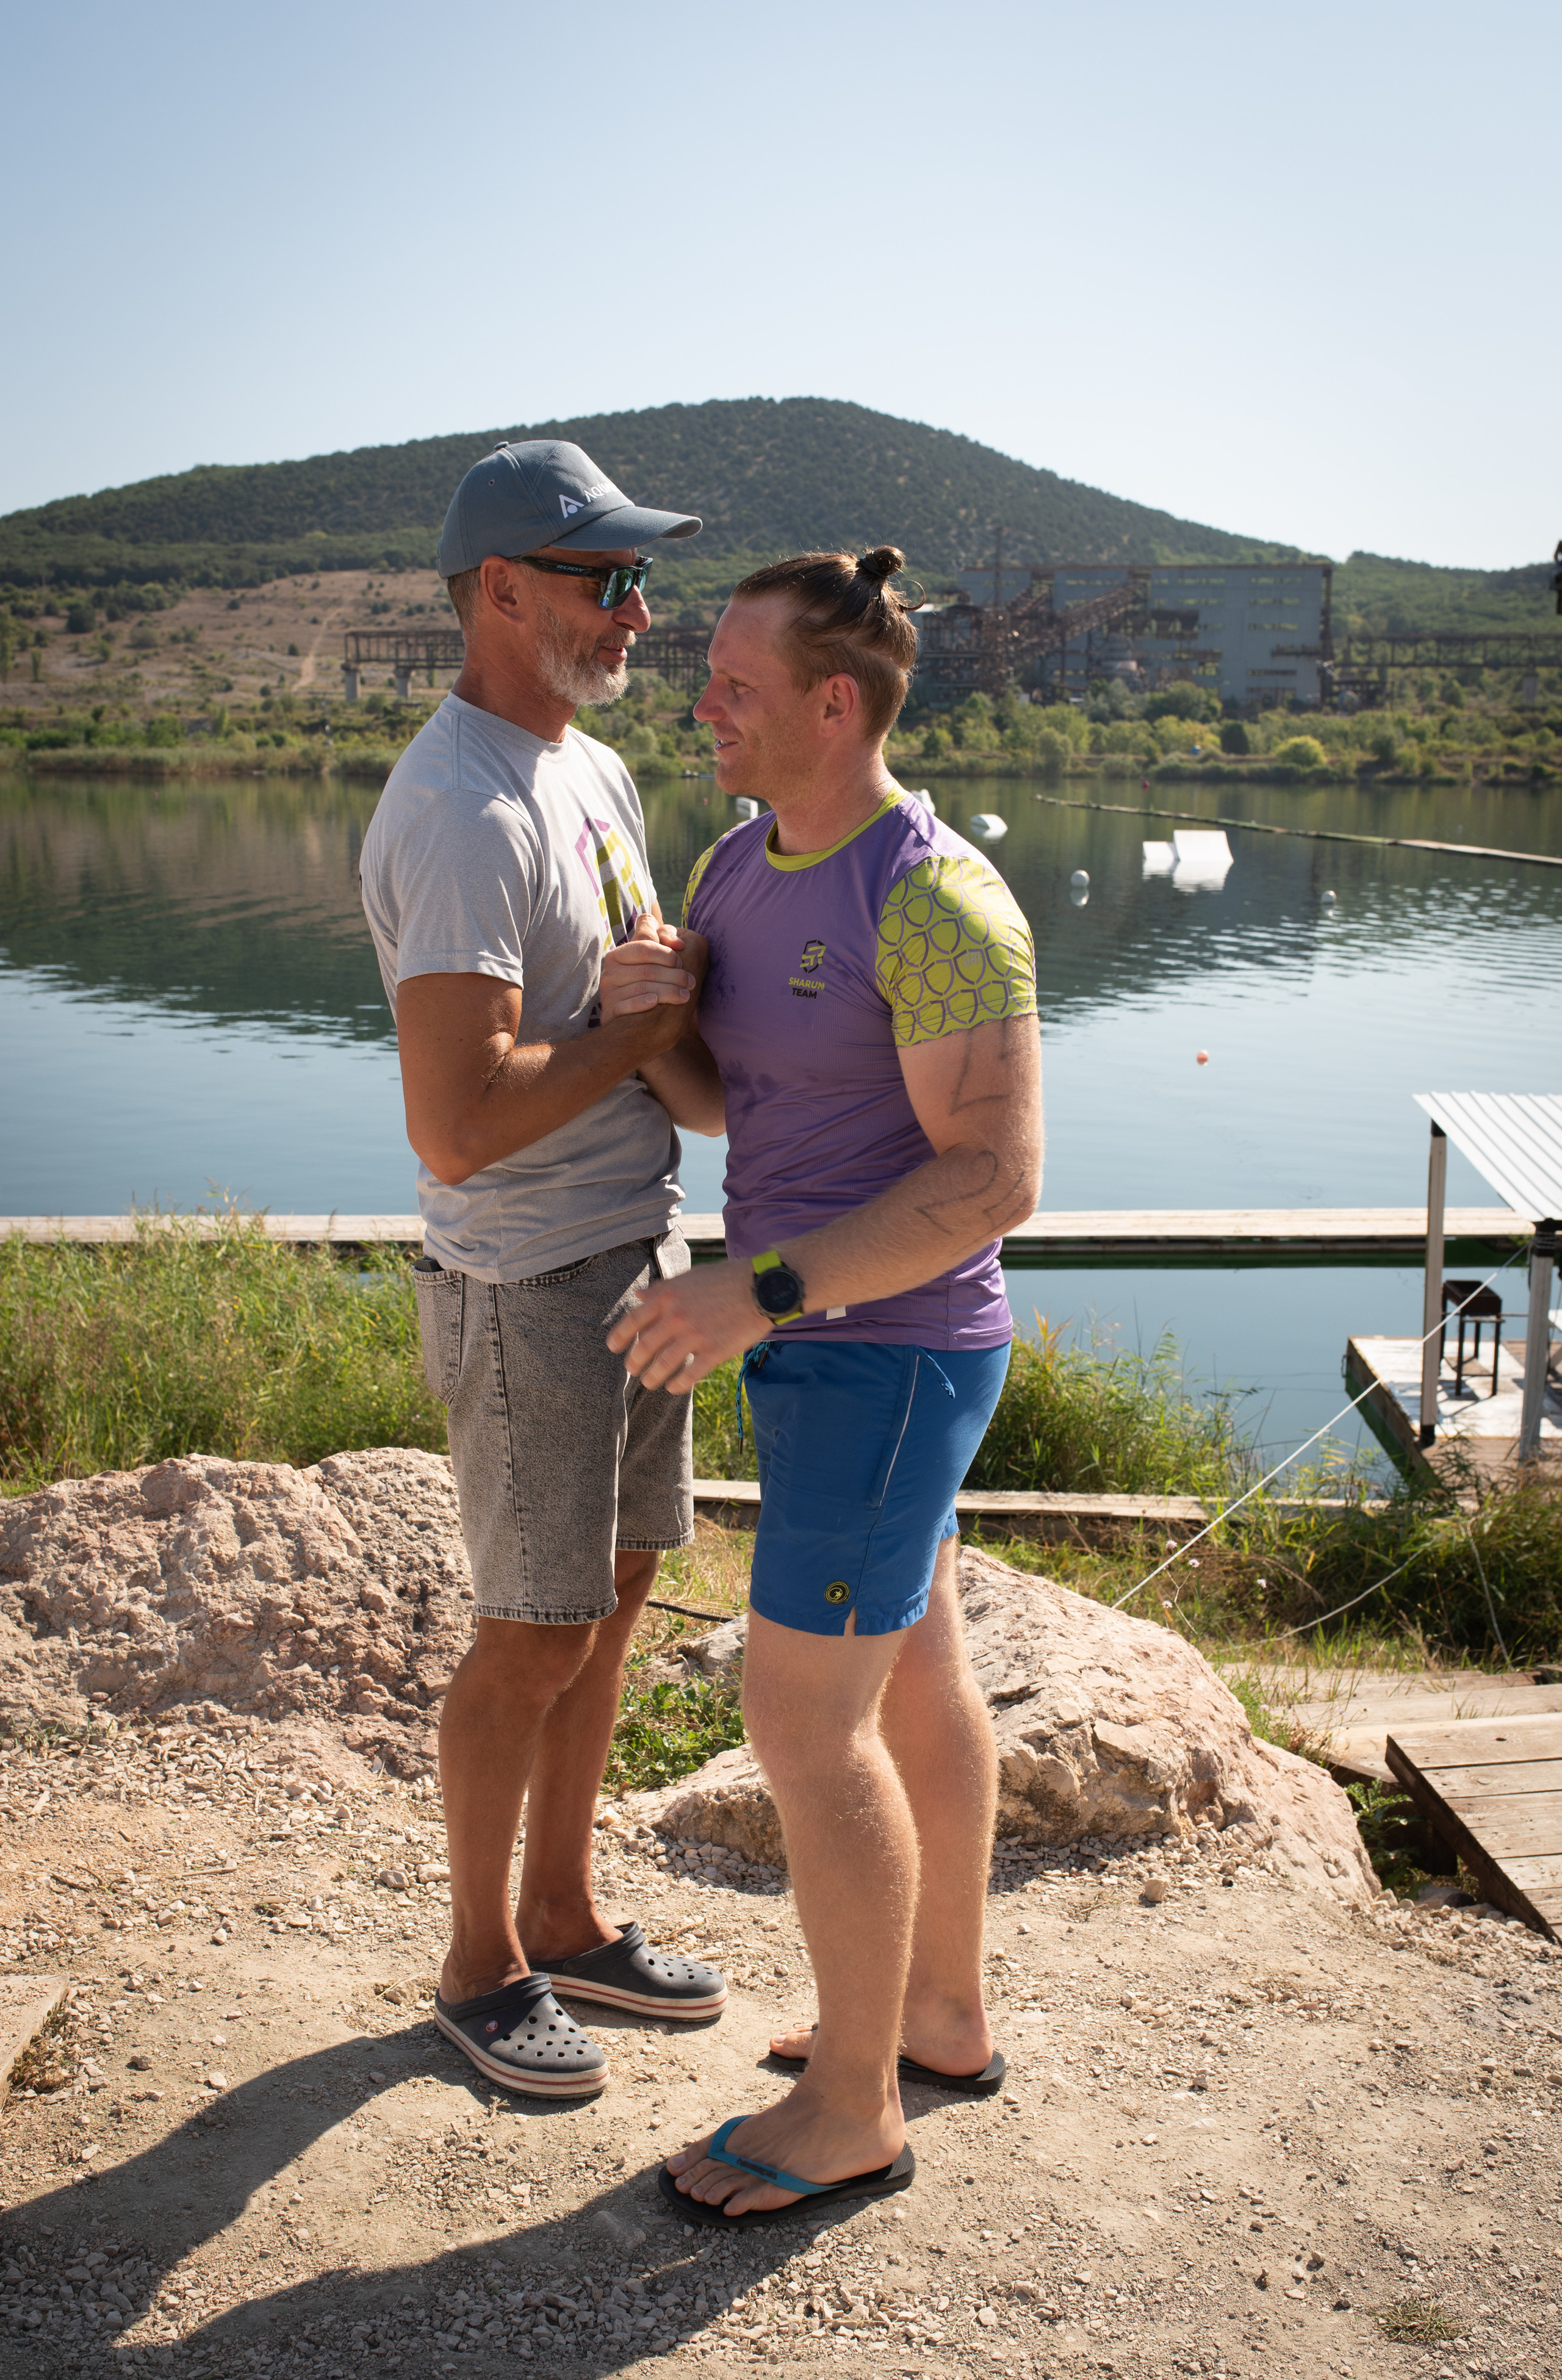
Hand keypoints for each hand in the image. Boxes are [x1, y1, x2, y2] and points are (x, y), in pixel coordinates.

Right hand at [598, 911, 701, 1021]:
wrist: (637, 1024)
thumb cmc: (651, 984)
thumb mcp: (654, 958)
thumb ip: (663, 938)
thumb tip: (677, 943)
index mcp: (619, 955)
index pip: (645, 947)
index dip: (668, 954)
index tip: (682, 963)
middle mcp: (610, 972)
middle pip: (647, 970)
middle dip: (674, 976)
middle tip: (691, 982)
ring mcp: (608, 993)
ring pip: (642, 987)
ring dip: (669, 991)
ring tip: (685, 995)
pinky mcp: (610, 1012)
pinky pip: (627, 1006)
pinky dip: (643, 1002)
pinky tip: (656, 1003)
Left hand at [606, 1258, 764, 1391]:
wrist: (762, 1286)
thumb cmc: (726, 1278)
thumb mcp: (690, 1277)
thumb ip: (662, 1288)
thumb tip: (638, 1295)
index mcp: (669, 1296)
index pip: (634, 1320)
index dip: (620, 1337)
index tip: (613, 1348)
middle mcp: (677, 1316)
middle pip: (645, 1347)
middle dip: (634, 1362)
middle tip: (632, 1370)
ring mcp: (696, 1335)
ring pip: (664, 1365)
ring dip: (653, 1377)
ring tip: (649, 1383)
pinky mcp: (715, 1351)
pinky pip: (690, 1375)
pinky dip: (678, 1384)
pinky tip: (674, 1388)